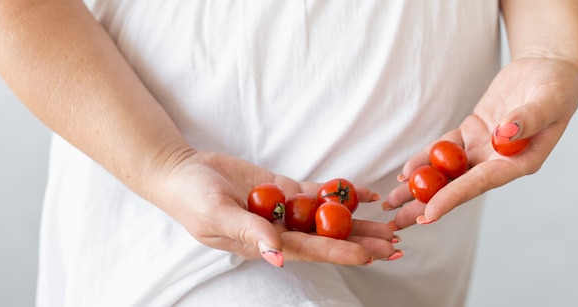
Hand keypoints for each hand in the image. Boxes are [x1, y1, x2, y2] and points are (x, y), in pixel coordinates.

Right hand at [146, 150, 397, 265]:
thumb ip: (248, 234)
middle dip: (361, 240)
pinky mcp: (283, 188)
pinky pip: (316, 192)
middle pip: (327, 237)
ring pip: (327, 216)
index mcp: (264, 243)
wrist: (182, 172)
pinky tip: (364, 194)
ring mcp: (283, 208)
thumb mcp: (216, 216)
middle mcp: (279, 229)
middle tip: (395, 243)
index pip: (309, 250)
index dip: (339, 252)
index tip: (369, 255)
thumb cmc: (191, 199)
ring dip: (357, 221)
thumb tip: (277, 259)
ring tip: (389, 223)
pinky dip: (339, 192)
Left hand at [383, 57, 577, 227]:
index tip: (428, 214)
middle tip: (397, 224)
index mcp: (520, 162)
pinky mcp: (472, 133)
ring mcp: (483, 149)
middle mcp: (499, 162)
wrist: (549, 69)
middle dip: (427, 205)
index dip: (453, 198)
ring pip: (446, 172)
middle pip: (457, 187)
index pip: (481, 183)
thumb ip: (529, 118)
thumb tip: (504, 134)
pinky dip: (424, 160)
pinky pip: (444, 149)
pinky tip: (405, 173)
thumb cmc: (558, 86)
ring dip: (419, 187)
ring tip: (392, 203)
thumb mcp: (550, 98)